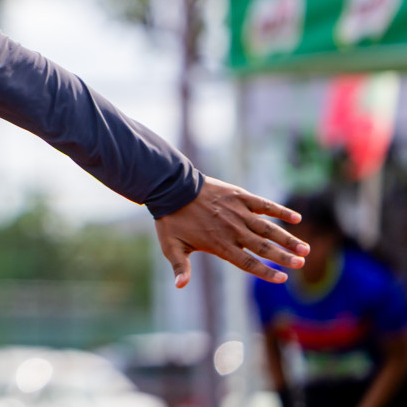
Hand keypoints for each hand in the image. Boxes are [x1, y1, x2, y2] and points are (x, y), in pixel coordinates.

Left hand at [154, 177, 308, 286]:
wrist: (171, 187)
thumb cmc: (171, 220)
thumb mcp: (172, 246)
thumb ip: (180, 267)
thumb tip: (180, 286)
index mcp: (220, 244)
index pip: (248, 262)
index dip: (266, 272)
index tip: (283, 279)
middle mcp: (233, 230)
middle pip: (263, 247)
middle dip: (284, 257)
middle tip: (302, 263)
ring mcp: (238, 212)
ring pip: (268, 229)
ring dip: (287, 239)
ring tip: (305, 249)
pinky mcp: (239, 196)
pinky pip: (264, 205)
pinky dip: (280, 211)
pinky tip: (296, 218)